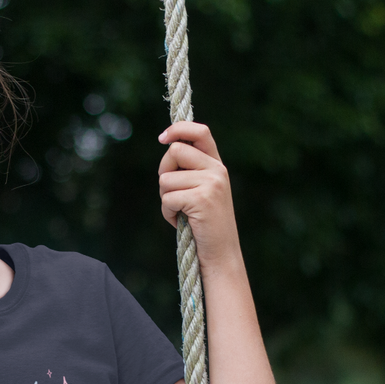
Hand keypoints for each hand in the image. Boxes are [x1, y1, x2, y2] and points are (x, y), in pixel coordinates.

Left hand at [157, 121, 242, 275]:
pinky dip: (167, 213)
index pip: (200, 131)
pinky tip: (179, 222)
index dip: (178, 129)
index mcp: (217, 165)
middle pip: (175, 151)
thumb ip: (191, 169)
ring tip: (180, 212)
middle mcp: (217, 170)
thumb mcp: (202, 191)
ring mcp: (211, 183)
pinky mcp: (201, 199)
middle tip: (173, 194)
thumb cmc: (205, 225)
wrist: (221, 254)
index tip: (162, 138)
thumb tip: (168, 144)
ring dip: (165, 198)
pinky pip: (167, 198)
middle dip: (164, 172)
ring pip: (166, 178)